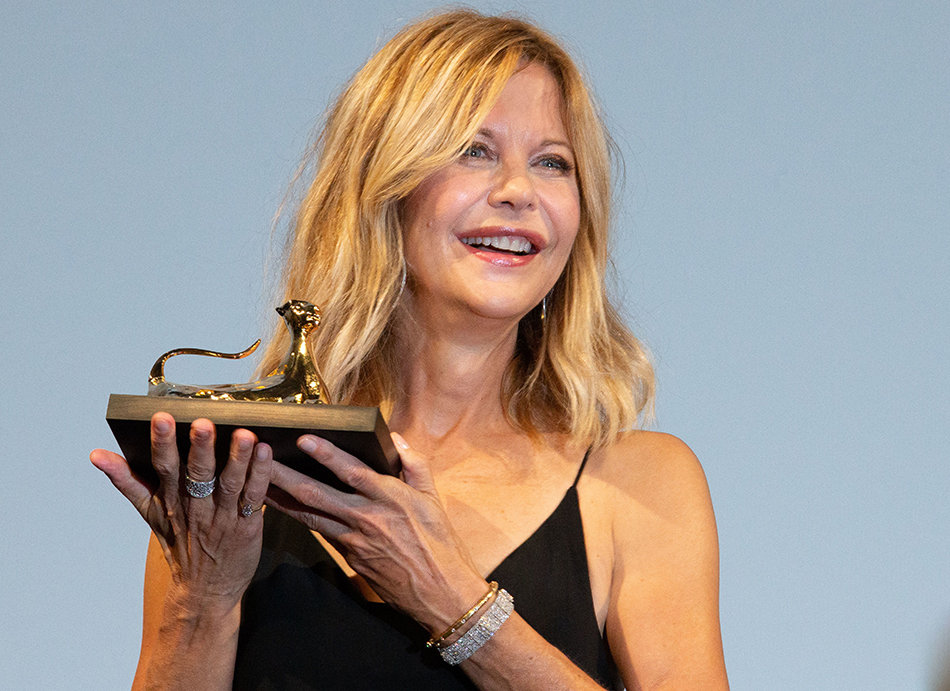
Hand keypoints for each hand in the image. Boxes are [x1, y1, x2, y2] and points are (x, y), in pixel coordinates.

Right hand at [90, 413, 272, 610]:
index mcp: (170, 500)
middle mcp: (196, 507)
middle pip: (197, 474)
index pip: (164, 468)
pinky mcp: (247, 525)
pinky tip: (267, 452)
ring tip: (243, 435)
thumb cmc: (179, 545)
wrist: (204, 592)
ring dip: (237, 459)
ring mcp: (222, 517)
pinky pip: (255, 497)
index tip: (162, 418)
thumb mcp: (149, 514)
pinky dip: (261, 475)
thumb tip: (96, 454)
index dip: (162, 443)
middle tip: (203, 423)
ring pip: (229, 483)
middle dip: (199, 449)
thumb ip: (126, 481)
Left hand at [265, 433, 487, 632]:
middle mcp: (367, 517)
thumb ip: (414, 464)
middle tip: (261, 461)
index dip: (327, 454)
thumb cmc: (440, 543)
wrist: (439, 592)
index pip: (352, 471)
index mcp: (390, 498)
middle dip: (286, 476)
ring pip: (310, 515)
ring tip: (258, 484)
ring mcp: (354, 540)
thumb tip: (396, 439)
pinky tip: (285, 509)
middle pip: (318, 493)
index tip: (304, 439)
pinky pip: (321, 532)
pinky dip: (301, 517)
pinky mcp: (349, 557)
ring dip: (282, 500)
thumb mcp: (433, 499)